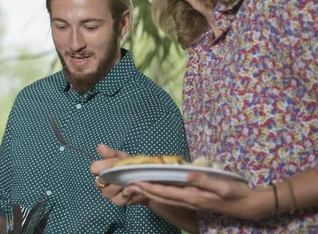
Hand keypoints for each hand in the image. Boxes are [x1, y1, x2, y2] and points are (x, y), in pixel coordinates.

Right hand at [90, 144, 147, 206]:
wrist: (144, 179)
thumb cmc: (129, 165)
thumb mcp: (122, 157)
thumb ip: (111, 153)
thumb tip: (100, 146)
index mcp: (101, 170)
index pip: (94, 168)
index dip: (103, 165)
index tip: (115, 161)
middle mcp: (102, 182)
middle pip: (99, 182)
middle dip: (111, 177)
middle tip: (123, 172)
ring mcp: (109, 193)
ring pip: (107, 192)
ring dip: (118, 187)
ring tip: (128, 181)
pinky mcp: (118, 201)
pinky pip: (117, 200)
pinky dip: (125, 195)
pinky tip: (132, 189)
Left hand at [128, 171, 267, 219]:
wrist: (249, 205)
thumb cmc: (237, 193)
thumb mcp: (222, 185)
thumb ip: (204, 180)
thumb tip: (187, 173)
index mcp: (193, 196)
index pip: (165, 192)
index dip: (149, 188)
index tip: (135, 183)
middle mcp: (190, 200)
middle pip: (162, 196)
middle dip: (145, 191)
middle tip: (128, 185)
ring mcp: (192, 202)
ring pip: (166, 198)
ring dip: (151, 192)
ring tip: (138, 186)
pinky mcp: (196, 200)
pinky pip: (174, 197)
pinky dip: (162, 193)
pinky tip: (158, 188)